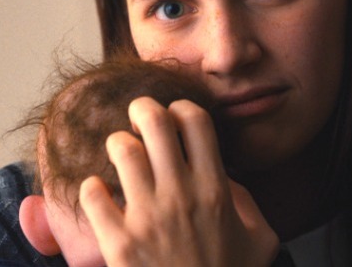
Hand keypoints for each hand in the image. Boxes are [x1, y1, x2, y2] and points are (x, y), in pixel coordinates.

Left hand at [79, 96, 278, 266]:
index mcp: (215, 189)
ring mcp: (147, 218)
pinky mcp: (117, 243)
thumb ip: (246, 201)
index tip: (174, 115)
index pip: (196, 121)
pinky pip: (93, 194)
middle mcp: (180, 195)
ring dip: (118, 144)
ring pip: (122, 150)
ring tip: (121, 153)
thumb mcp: (260, 238)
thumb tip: (224, 176)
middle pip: (155, 122)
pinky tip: (100, 194)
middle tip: (138, 116)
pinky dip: (92, 188)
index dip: (182, 108)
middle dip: (143, 109)